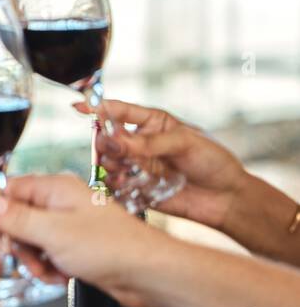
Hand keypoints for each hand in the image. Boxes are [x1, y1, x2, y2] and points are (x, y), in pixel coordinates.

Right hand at [0, 173, 167, 306]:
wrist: (150, 274)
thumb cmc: (114, 247)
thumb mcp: (53, 232)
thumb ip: (15, 217)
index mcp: (54, 189)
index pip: (5, 192)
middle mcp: (59, 203)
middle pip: (12, 220)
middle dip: (2, 248)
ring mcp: (68, 224)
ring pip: (28, 241)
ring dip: (29, 261)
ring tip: (45, 273)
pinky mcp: (76, 246)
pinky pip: (46, 255)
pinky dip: (47, 269)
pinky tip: (60, 276)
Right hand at [76, 99, 246, 229]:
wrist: (226, 198)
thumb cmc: (213, 162)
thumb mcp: (186, 143)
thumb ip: (151, 143)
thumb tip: (118, 141)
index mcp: (152, 123)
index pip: (119, 111)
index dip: (98, 108)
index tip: (79, 107)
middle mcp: (140, 143)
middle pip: (107, 137)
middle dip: (105, 142)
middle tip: (114, 149)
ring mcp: (137, 166)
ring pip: (107, 161)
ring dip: (110, 164)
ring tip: (124, 170)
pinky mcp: (135, 188)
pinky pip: (114, 185)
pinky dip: (115, 184)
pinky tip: (126, 184)